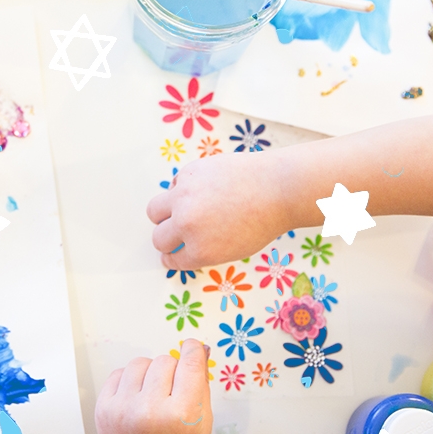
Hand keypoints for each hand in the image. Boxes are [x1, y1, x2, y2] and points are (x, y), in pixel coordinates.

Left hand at [95, 340, 212, 433]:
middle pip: (165, 360)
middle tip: (171, 393)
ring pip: (141, 363)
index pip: (190, 362)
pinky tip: (136, 400)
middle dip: (172, 372)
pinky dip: (129, 382)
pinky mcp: (104, 409)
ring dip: (149, 374)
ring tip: (153, 396)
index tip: (191, 346)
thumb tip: (198, 350)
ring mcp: (123, 409)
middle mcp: (150, 410)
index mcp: (181, 414)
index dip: (193, 350)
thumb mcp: (202, 422)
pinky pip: (119, 373)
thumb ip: (201, 384)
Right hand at [147, 151, 289, 269]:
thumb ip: (205, 249)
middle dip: (166, 239)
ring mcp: (184, 197)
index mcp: (200, 251)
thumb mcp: (234, 249)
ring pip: (154, 210)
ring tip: (179, 210)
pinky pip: (174, 184)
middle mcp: (187, 225)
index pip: (172, 260)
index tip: (172, 253)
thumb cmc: (263, 221)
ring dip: (164, 214)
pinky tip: (202, 189)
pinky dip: (182, 189)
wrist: (278, 188)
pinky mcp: (188, 173)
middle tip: (176, 234)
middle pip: (158, 238)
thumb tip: (184, 245)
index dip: (173, 257)